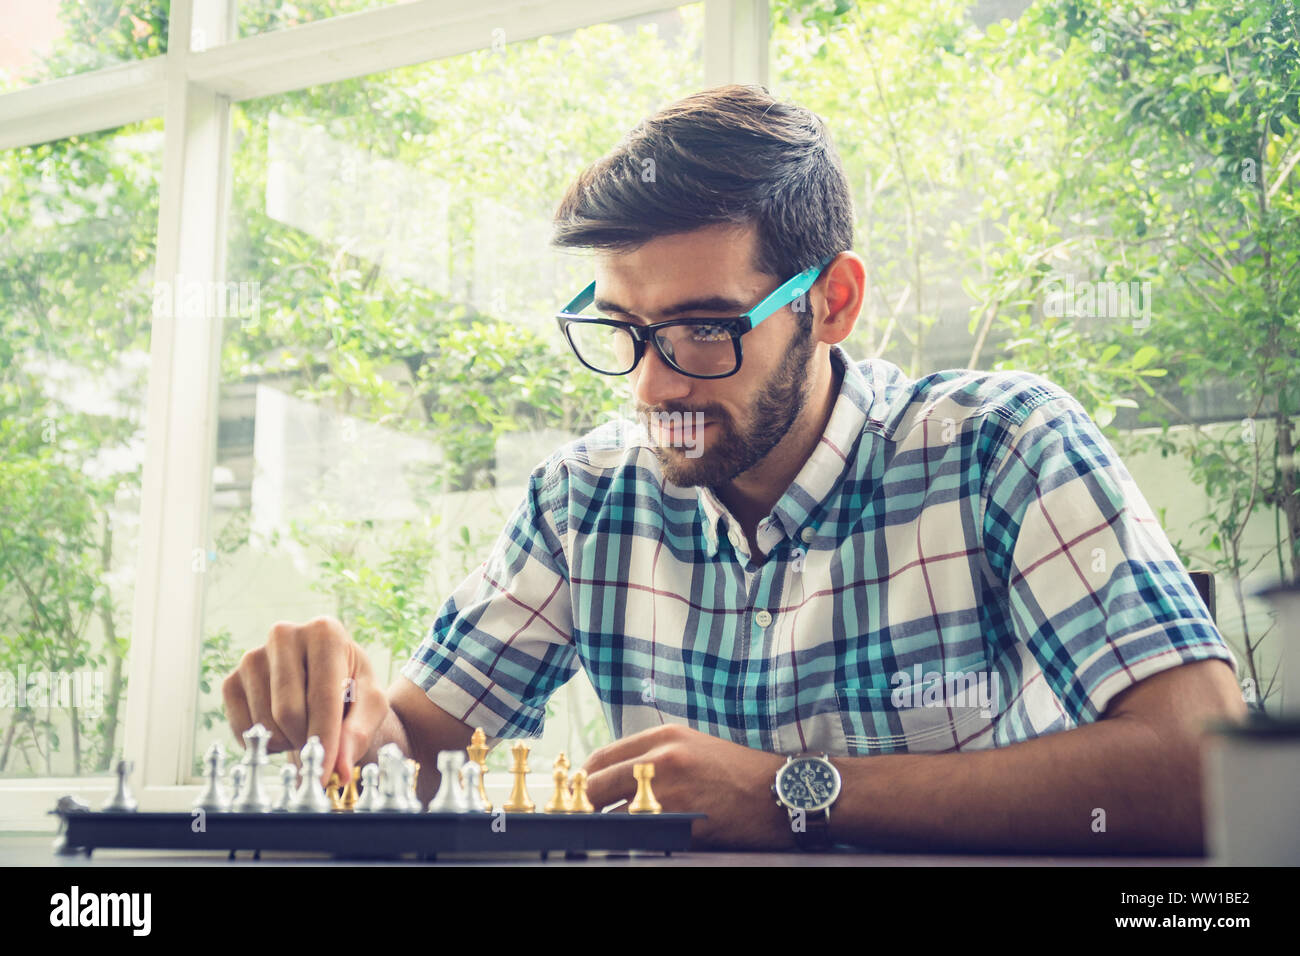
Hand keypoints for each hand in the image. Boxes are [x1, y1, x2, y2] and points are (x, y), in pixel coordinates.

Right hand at [221, 616, 388, 783]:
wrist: (325, 679)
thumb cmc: (352, 688)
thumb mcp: (369, 704)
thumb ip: (358, 733)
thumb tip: (339, 770)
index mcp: (325, 631)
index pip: (322, 696)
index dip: (325, 739)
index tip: (326, 774)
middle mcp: (284, 634)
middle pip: (289, 712)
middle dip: (308, 740)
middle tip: (323, 741)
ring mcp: (251, 656)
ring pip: (266, 724)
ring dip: (289, 741)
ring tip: (305, 725)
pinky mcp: (231, 680)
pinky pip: (242, 730)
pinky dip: (265, 742)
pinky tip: (282, 726)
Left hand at [582, 724, 793, 849]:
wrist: (779, 792)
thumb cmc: (736, 770)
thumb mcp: (692, 745)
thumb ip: (651, 754)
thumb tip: (610, 775)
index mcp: (662, 737)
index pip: (599, 758)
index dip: (581, 779)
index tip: (577, 793)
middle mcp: (662, 760)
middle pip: (597, 786)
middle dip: (584, 806)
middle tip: (580, 818)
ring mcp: (671, 794)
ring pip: (615, 815)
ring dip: (608, 826)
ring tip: (610, 832)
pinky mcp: (683, 824)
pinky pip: (644, 836)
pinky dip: (637, 840)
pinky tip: (642, 841)